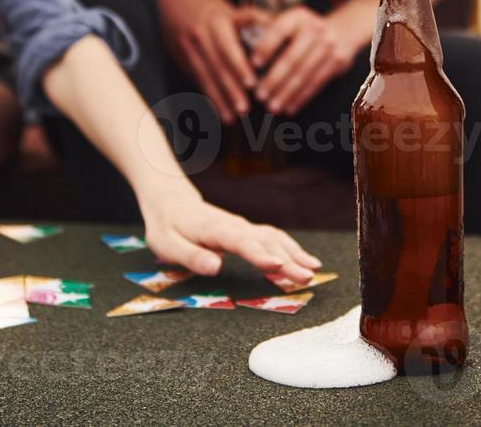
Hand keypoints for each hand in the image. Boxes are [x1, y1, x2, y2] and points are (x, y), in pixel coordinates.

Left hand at [139, 183, 321, 281]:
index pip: (241, 242)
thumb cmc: (167, 227)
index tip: (278, 266)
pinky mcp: (247, 231)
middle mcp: (234, 226)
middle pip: (264, 242)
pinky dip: (291, 248)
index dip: (260, 254)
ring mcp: (243, 227)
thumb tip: (214, 267)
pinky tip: (305, 260)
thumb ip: (191, 256)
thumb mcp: (167, 244)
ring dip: (294, 253)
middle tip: (306, 277)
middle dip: (287, 259)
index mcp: (214, 230)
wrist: (171, 202)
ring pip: (273, 238)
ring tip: (313, 270)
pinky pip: (272, 238)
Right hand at [158, 0, 255, 122]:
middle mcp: (199, 36)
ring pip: (205, 77)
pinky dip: (209, 98)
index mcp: (215, 21)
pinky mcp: (182, 60)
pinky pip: (197, 82)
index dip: (238, 66)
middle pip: (216, 66)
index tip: (251, 83)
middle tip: (245, 108)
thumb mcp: (230, 8)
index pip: (227, 46)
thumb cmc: (210, 9)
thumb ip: (252, 20)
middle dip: (231, 89)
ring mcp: (187, 49)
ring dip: (220, 99)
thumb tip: (276, 30)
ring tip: (233, 117)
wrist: (173, 2)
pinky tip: (219, 113)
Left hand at [252, 6, 355, 116]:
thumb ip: (264, 29)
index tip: (253, 65)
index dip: (266, 47)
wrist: (341, 31)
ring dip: (286, 93)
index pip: (279, 30)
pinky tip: (289, 108)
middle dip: (274, 79)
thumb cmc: (301, 31)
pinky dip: (301, 98)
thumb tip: (239, 43)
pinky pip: (317, 83)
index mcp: (298, 16)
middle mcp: (315, 28)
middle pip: (292, 57)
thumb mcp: (287, 21)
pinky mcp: (338, 62)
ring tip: (272, 107)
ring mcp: (329, 45)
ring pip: (304, 74)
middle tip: (259, 95)